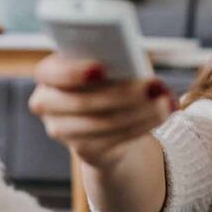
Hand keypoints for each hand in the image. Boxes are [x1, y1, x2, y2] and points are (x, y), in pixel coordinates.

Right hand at [28, 54, 177, 169]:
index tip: (101, 68)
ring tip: (165, 102)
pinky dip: (142, 125)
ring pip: (103, 123)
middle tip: (153, 86)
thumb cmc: (106, 78)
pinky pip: (114, 139)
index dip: (75, 72)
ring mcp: (61, 131)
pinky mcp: (83, 150)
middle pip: (82, 102)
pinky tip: (161, 115)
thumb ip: (113, 60)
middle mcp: (46, 103)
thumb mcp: (107, 64)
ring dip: (140, 112)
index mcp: (48, 73)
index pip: (52, 72)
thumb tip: (135, 66)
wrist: (104, 116)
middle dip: (121, 95)